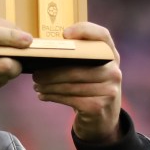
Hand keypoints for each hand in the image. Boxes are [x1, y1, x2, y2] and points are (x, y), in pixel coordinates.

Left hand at [32, 22, 122, 143]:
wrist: (103, 118)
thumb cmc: (90, 88)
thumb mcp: (91, 70)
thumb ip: (80, 58)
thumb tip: (47, 51)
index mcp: (111, 56)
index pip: (102, 35)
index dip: (84, 31)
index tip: (64, 35)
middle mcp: (114, 71)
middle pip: (77, 67)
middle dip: (51, 72)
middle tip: (35, 74)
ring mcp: (109, 90)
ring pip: (71, 85)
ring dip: (49, 86)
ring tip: (36, 85)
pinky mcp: (99, 106)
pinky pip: (70, 99)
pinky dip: (53, 97)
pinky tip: (43, 96)